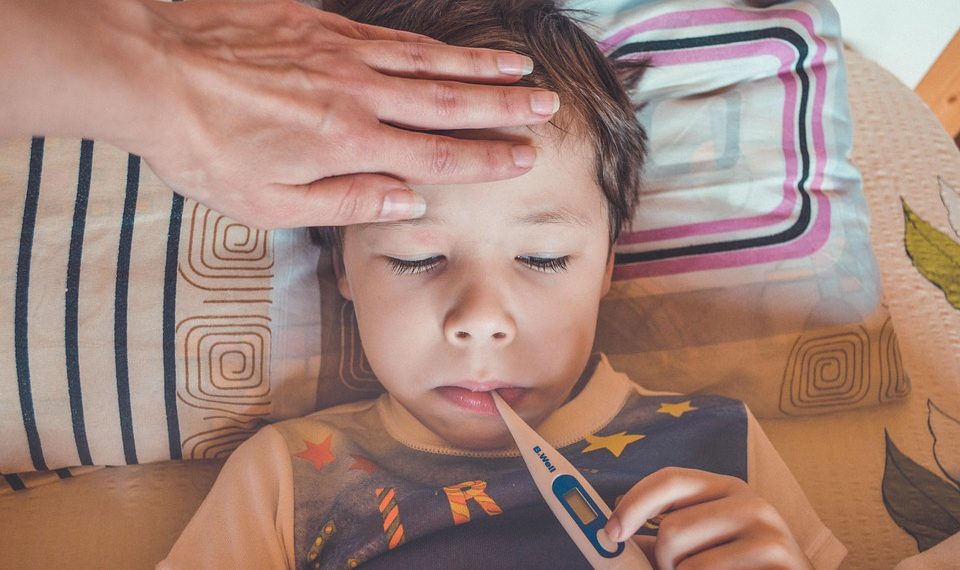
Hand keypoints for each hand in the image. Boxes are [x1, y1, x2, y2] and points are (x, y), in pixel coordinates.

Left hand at [135, 0, 557, 227]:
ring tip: (521, 69)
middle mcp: (358, 94)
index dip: (486, 158)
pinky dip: (431, 43)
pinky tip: (450, 46)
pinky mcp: (320, 24)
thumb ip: (343, 204)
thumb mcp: (268, 203)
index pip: (437, 154)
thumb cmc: (202, 144)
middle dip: (504, 107)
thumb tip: (406, 207)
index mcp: (349, 144)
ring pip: (428, 61)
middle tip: (548, 108)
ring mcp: (342, 53)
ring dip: (479, 67)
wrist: (150, 65)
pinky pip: (391, 35)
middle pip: (448, 101)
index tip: (524, 158)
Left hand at [604, 467, 812, 569]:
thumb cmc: (741, 567)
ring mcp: (768, 530)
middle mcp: (748, 500)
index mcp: (724, 488)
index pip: (669, 479)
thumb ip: (662, 539)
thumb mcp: (704, 544)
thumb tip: (613, 536)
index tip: (610, 532)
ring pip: (688, 563)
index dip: (633, 503)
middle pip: (671, 529)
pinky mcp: (778, 557)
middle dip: (663, 563)